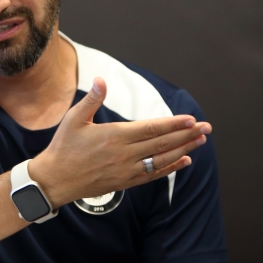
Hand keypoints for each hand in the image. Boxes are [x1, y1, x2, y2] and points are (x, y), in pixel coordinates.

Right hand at [30, 77, 210, 207]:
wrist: (56, 179)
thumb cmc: (64, 147)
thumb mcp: (74, 119)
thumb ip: (92, 100)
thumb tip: (100, 80)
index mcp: (114, 136)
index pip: (151, 129)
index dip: (173, 124)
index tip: (191, 119)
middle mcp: (124, 154)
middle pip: (162, 143)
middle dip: (186, 135)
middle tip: (207, 128)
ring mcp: (127, 170)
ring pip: (162, 159)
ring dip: (183, 150)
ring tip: (200, 141)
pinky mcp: (126, 182)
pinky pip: (153, 175)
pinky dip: (170, 167)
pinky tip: (184, 161)